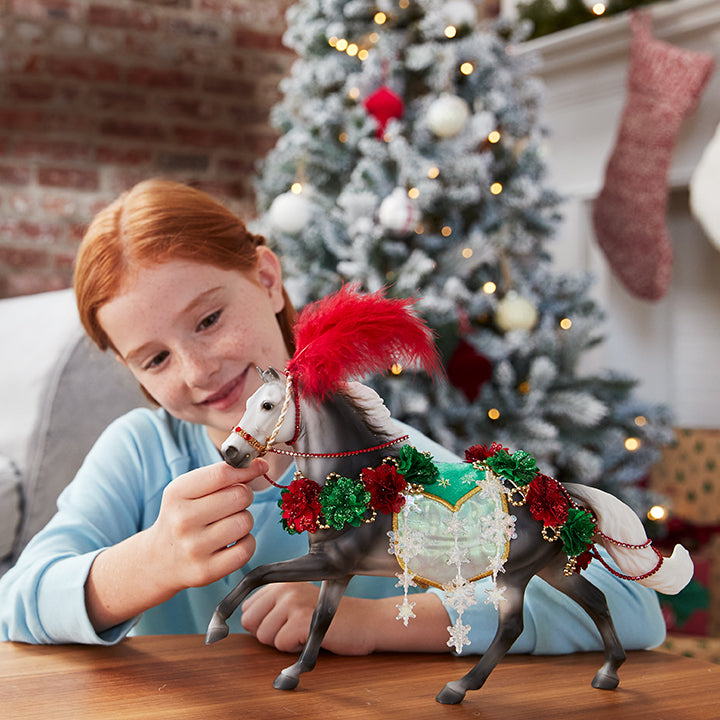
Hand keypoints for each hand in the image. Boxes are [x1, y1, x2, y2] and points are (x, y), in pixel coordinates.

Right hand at [149, 457, 266, 592]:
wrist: (159, 559)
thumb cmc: (182, 516)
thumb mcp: (188, 490)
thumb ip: (221, 475)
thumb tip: (260, 466)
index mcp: (177, 494)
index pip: (222, 474)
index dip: (248, 469)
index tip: (259, 467)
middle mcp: (183, 521)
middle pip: (239, 496)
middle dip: (244, 496)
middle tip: (234, 503)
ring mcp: (194, 548)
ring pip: (245, 522)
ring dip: (244, 520)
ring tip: (229, 523)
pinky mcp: (206, 571)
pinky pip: (247, 548)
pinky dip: (246, 542)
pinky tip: (232, 542)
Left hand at [240, 582, 376, 655]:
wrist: (365, 622)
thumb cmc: (327, 618)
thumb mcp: (296, 605)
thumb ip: (269, 609)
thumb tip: (238, 622)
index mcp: (281, 581)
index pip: (247, 611)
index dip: (263, 625)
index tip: (285, 624)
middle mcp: (285, 586)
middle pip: (251, 624)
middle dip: (271, 635)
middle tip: (297, 628)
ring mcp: (293, 600)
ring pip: (264, 636)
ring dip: (283, 643)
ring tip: (306, 630)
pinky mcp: (303, 618)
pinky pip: (281, 644)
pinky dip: (295, 650)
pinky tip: (312, 637)